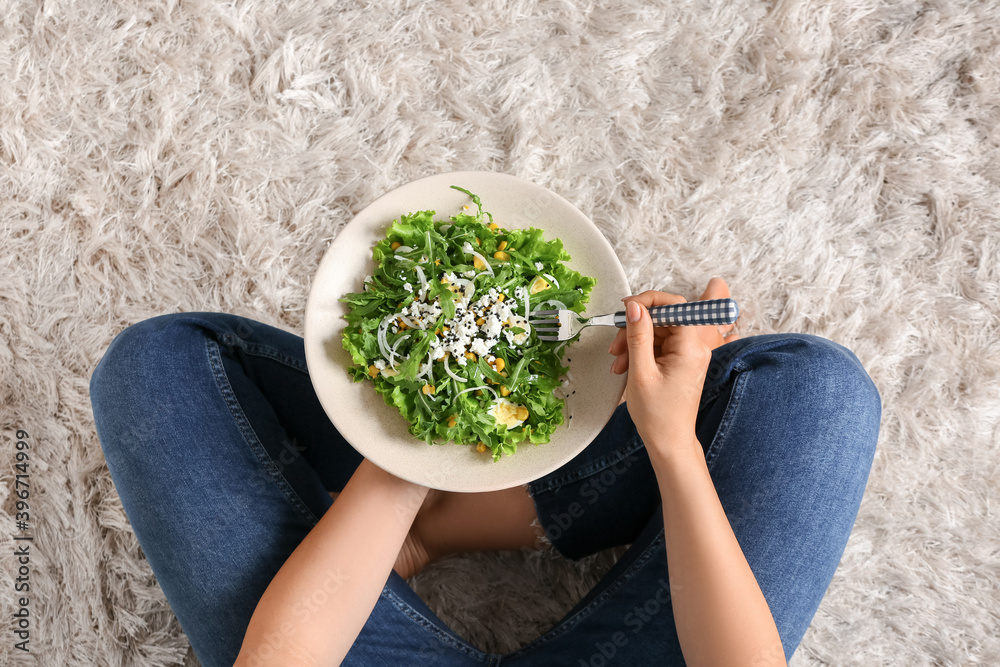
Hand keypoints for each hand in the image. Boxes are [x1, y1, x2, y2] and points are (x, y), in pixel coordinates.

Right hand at [608, 279, 737, 454]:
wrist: (668, 441)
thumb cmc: (657, 414)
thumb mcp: (640, 372)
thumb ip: (638, 335)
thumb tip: (635, 307)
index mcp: (690, 347)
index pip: (675, 305)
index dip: (649, 301)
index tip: (627, 307)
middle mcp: (694, 347)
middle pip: (662, 318)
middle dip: (635, 327)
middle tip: (615, 344)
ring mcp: (687, 354)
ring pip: (656, 331)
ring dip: (633, 342)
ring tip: (617, 361)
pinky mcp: (679, 361)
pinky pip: (657, 345)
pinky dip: (638, 352)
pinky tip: (624, 366)